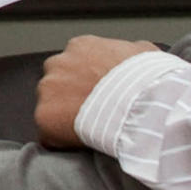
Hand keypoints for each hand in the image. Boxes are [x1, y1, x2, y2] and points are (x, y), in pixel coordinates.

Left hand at [36, 36, 164, 148]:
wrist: (139, 105)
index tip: (98, 94)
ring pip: (50, 106)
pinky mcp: (44, 117)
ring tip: (88, 128)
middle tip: (92, 112)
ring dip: (64, 116)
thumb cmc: (146, 81)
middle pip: (57, 82)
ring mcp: (47, 89)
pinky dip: (60, 140)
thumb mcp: (145, 54)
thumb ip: (130, 53)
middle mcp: (58, 63)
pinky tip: (80, 143)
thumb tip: (135, 56)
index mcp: (80, 46)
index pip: (75, 63)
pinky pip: (48, 133)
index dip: (87, 81)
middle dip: (70, 96)